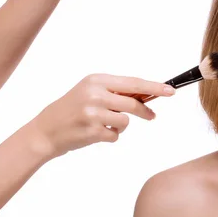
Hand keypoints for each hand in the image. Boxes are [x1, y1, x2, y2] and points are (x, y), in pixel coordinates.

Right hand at [26, 73, 175, 158]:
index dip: (154, 87)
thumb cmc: (74, 108)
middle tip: (152, 116)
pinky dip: (111, 136)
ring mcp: (92, 113)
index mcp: (97, 80)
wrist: (46, 130)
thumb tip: (149, 94)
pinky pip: (116, 135)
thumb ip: (118, 91)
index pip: (133, 83)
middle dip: (145, 112)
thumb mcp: (92, 91)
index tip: (171, 91)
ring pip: (125, 121)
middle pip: (133, 103)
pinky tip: (96, 133)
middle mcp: (95, 94)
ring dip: (121, 125)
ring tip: (105, 124)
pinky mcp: (92, 131)